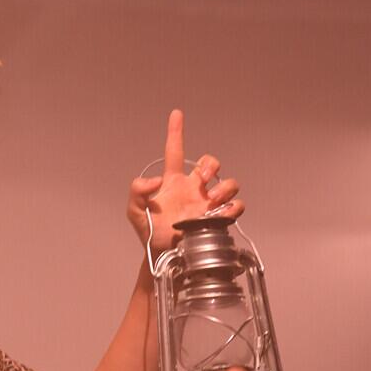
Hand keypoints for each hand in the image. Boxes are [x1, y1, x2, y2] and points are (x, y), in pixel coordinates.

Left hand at [127, 110, 243, 258]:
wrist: (164, 255)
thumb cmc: (150, 233)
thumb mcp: (134, 211)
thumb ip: (137, 191)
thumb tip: (156, 181)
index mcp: (174, 182)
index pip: (175, 152)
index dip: (176, 132)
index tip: (176, 115)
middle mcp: (194, 189)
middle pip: (211, 163)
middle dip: (211, 165)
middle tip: (203, 180)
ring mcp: (208, 203)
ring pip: (229, 182)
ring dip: (224, 188)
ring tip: (211, 201)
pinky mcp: (219, 219)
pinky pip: (236, 206)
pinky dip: (233, 207)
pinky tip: (221, 213)